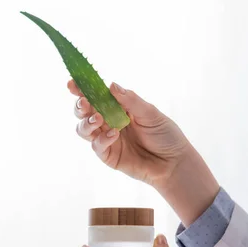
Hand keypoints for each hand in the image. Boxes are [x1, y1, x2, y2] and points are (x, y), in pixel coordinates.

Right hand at [68, 80, 219, 226]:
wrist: (174, 163)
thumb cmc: (166, 136)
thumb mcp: (151, 114)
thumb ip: (131, 101)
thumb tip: (111, 85)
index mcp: (119, 108)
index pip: (97, 96)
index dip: (82, 89)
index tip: (73, 83)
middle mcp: (110, 122)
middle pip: (85, 112)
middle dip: (80, 105)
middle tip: (84, 102)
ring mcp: (108, 140)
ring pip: (84, 129)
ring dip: (87, 122)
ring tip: (98, 119)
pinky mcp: (109, 156)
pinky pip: (97, 146)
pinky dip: (102, 139)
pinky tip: (114, 134)